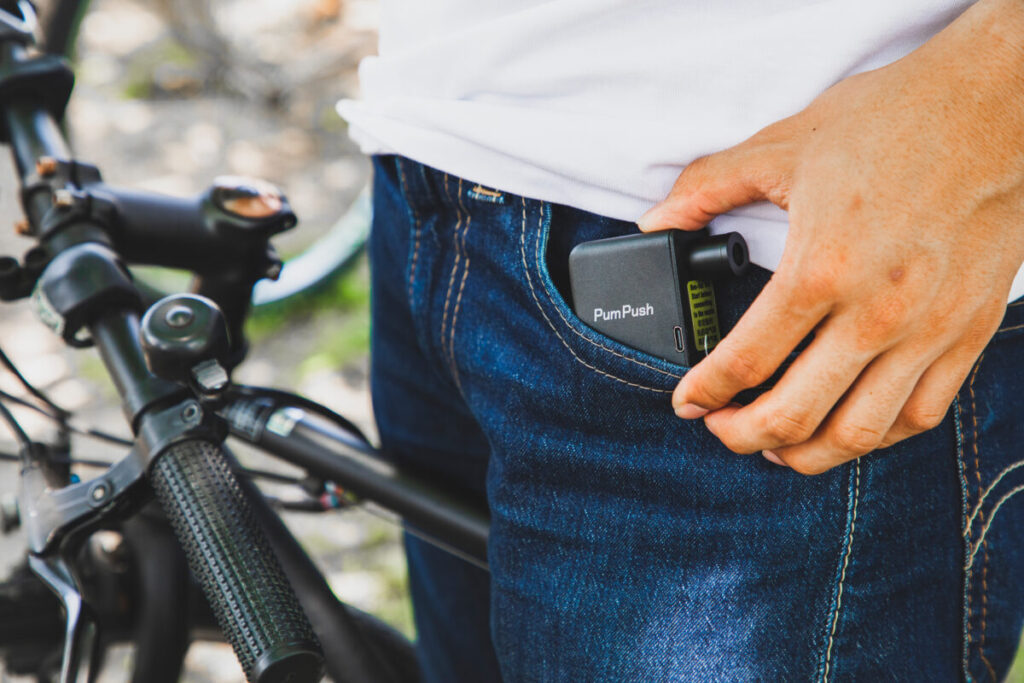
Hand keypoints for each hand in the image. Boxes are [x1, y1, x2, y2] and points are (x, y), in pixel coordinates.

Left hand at [638, 0, 1023, 473]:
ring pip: (858, 433)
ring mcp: (928, 330)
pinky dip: (876, 437)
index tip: (687, 401)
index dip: (703, 392)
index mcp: (821, 267)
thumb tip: (657, 222)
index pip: (745, 360)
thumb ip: (707, 189)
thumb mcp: (783, 145)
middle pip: (794, 415)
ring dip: (806, 454)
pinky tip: (846, 425)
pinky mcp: (967, 332)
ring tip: (776, 445)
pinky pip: (920, 415)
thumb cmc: (895, 120)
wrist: (998, 106)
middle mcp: (876, 312)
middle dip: (741, 436)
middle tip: (720, 427)